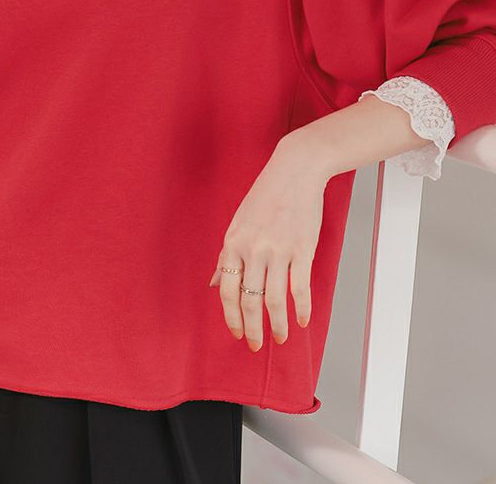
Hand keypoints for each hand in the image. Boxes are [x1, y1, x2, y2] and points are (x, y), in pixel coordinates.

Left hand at [208, 134, 328, 350]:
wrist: (295, 171)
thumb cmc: (265, 197)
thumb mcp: (238, 223)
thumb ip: (227, 256)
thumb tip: (214, 284)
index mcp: (234, 243)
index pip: (227, 290)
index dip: (230, 316)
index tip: (237, 333)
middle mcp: (254, 249)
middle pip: (249, 300)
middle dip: (252, 328)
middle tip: (256, 346)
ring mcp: (279, 250)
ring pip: (275, 299)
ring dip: (278, 324)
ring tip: (280, 338)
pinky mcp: (302, 249)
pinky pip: (300, 287)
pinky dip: (301, 309)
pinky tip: (301, 322)